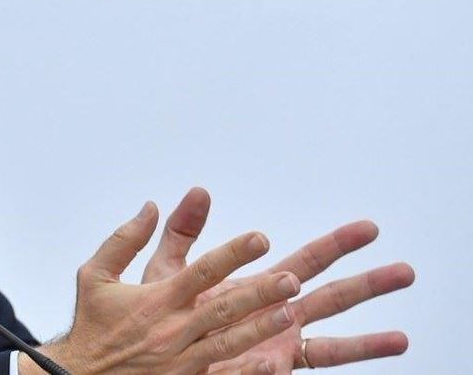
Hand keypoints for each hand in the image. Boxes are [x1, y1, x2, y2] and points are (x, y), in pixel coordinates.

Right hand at [21, 202, 300, 374]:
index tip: (260, 239)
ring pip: (229, 343)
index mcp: (156, 299)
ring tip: (290, 313)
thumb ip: (124, 240)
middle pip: (224, 308)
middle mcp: (173, 328)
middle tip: (291, 279)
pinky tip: (271, 364)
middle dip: (260, 292)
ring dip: (260, 328)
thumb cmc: (92, 324)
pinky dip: (246, 371)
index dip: (233, 254)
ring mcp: (181, 358)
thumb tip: (150, 208)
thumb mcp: (95, 275)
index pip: (202, 271)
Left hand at [141, 187, 414, 372]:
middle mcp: (278, 316)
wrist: (145, 356)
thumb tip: (198, 191)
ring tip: (401, 340)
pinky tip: (314, 361)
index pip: (308, 260)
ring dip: (366, 342)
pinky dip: (301, 364)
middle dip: (368, 284)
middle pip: (333, 297)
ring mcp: (276, 346)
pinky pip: (285, 369)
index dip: (337, 244)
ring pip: (330, 343)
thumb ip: (183, 233)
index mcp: (261, 286)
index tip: (368, 229)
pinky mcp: (264, 370)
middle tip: (405, 270)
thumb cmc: (158, 315)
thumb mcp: (169, 269)